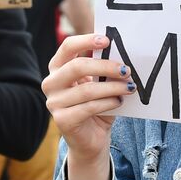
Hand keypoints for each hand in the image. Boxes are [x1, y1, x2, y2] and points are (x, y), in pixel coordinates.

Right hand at [44, 33, 131, 163]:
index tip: (107, 40)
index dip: (86, 41)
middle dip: (105, 66)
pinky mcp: (62, 120)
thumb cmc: (96, 105)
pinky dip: (108, 103)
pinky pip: (89, 108)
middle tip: (126, 70)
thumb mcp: (98, 83)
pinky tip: (119, 102)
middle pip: (76, 66)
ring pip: (87, 90)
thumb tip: (119, 50)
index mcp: (57, 68)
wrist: (90, 138)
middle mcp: (51, 83)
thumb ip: (102, 68)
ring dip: (112, 87)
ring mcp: (54, 102)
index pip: (68, 47)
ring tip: (130, 88)